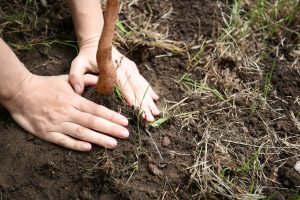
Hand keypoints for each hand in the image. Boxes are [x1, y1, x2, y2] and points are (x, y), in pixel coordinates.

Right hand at [4, 74, 128, 150]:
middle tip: (125, 135)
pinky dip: (75, 145)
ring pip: (81, 133)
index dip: (112, 117)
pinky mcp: (46, 133)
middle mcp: (67, 112)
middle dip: (110, 129)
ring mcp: (57, 123)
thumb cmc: (45, 85)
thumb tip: (101, 79)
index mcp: (73, 100)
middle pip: (92, 122)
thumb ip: (85, 80)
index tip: (124, 122)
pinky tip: (88, 149)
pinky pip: (63, 141)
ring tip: (113, 144)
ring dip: (98, 139)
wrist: (20, 92)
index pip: (97, 109)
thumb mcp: (65, 79)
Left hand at [69, 45, 159, 120]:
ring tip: (155, 113)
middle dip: (143, 103)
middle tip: (149, 117)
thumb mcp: (77, 64)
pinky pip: (143, 81)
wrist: (97, 41)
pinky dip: (149, 91)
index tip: (134, 107)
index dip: (129, 95)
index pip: (122, 83)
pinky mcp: (133, 69)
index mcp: (112, 67)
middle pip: (135, 87)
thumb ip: (75, 76)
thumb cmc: (86, 56)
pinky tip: (156, 99)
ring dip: (149, 100)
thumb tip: (77, 90)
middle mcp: (125, 67)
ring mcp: (131, 68)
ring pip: (142, 85)